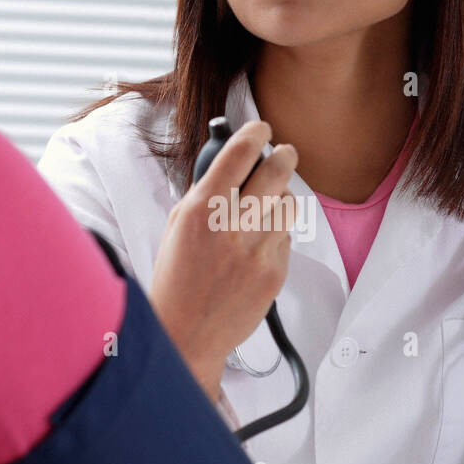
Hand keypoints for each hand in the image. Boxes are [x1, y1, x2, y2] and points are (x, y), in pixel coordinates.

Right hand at [149, 121, 297, 397]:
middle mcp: (231, 227)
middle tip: (284, 154)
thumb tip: (232, 162)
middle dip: (284, 156)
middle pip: (277, 171)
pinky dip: (275, 236)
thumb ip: (205, 193)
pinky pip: (286, 239)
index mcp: (201, 210)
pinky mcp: (274, 274)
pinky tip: (256, 248)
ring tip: (264, 209)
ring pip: (287, 204)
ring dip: (280, 199)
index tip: (262, 128)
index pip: (239, 154)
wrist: (185, 335)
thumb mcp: (177, 226)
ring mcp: (257, 252)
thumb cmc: (175, 279)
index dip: (255, 133)